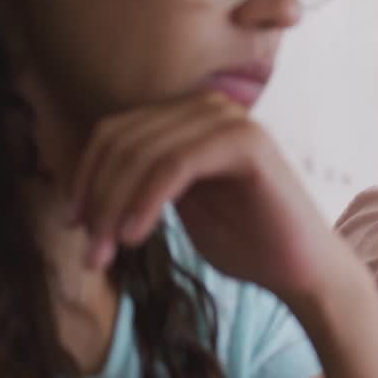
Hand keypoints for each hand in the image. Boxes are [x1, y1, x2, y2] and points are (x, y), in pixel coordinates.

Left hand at [71, 92, 346, 306]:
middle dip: (96, 197)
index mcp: (192, 117)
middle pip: (124, 139)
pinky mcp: (247, 143)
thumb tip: (81, 178)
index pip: (117, 131)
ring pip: (144, 152)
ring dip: (114, 206)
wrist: (301, 269)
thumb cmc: (245, 242)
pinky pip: (174, 165)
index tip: (76, 224)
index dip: (86, 176)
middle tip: (90, 251)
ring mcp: (231, 120)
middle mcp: (210, 107)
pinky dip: (145, 202)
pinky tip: (136, 237)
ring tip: (106, 252)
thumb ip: (143, 180)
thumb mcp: (179, 204)